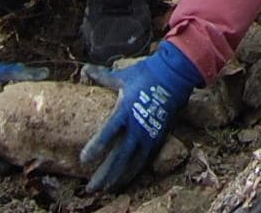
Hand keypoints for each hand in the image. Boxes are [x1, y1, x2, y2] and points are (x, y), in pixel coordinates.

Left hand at [80, 41, 200, 191]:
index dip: (95, 148)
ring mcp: (149, 134)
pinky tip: (126, 179)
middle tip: (91, 189)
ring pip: (132, 163)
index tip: (83, 160)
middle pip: (119, 157)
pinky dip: (134, 171)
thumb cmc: (147, 73)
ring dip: (118, 177)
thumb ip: (102, 77)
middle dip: (104, 174)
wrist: (176, 74)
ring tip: (106, 189)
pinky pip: (145, 159)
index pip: (107, 134)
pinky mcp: (159, 137)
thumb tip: (84, 70)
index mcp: (125, 111)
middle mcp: (137, 127)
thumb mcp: (122, 76)